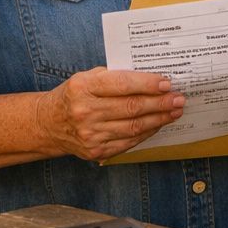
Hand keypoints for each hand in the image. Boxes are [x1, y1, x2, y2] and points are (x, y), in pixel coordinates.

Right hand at [38, 68, 184, 161]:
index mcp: (83, 87)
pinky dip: (147, 133)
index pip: (122, 84)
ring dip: (159, 119)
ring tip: (175, 111)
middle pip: (131, 107)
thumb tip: (152, 78)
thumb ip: (115, 76)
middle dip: (160, 103)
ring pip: (133, 126)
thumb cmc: (74, 95)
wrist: (48, 124)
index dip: (147, 84)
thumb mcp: (87, 77)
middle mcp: (85, 111)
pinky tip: (158, 124)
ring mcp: (90, 134)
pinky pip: (128, 141)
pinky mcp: (96, 150)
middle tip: (179, 98)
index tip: (167, 83)